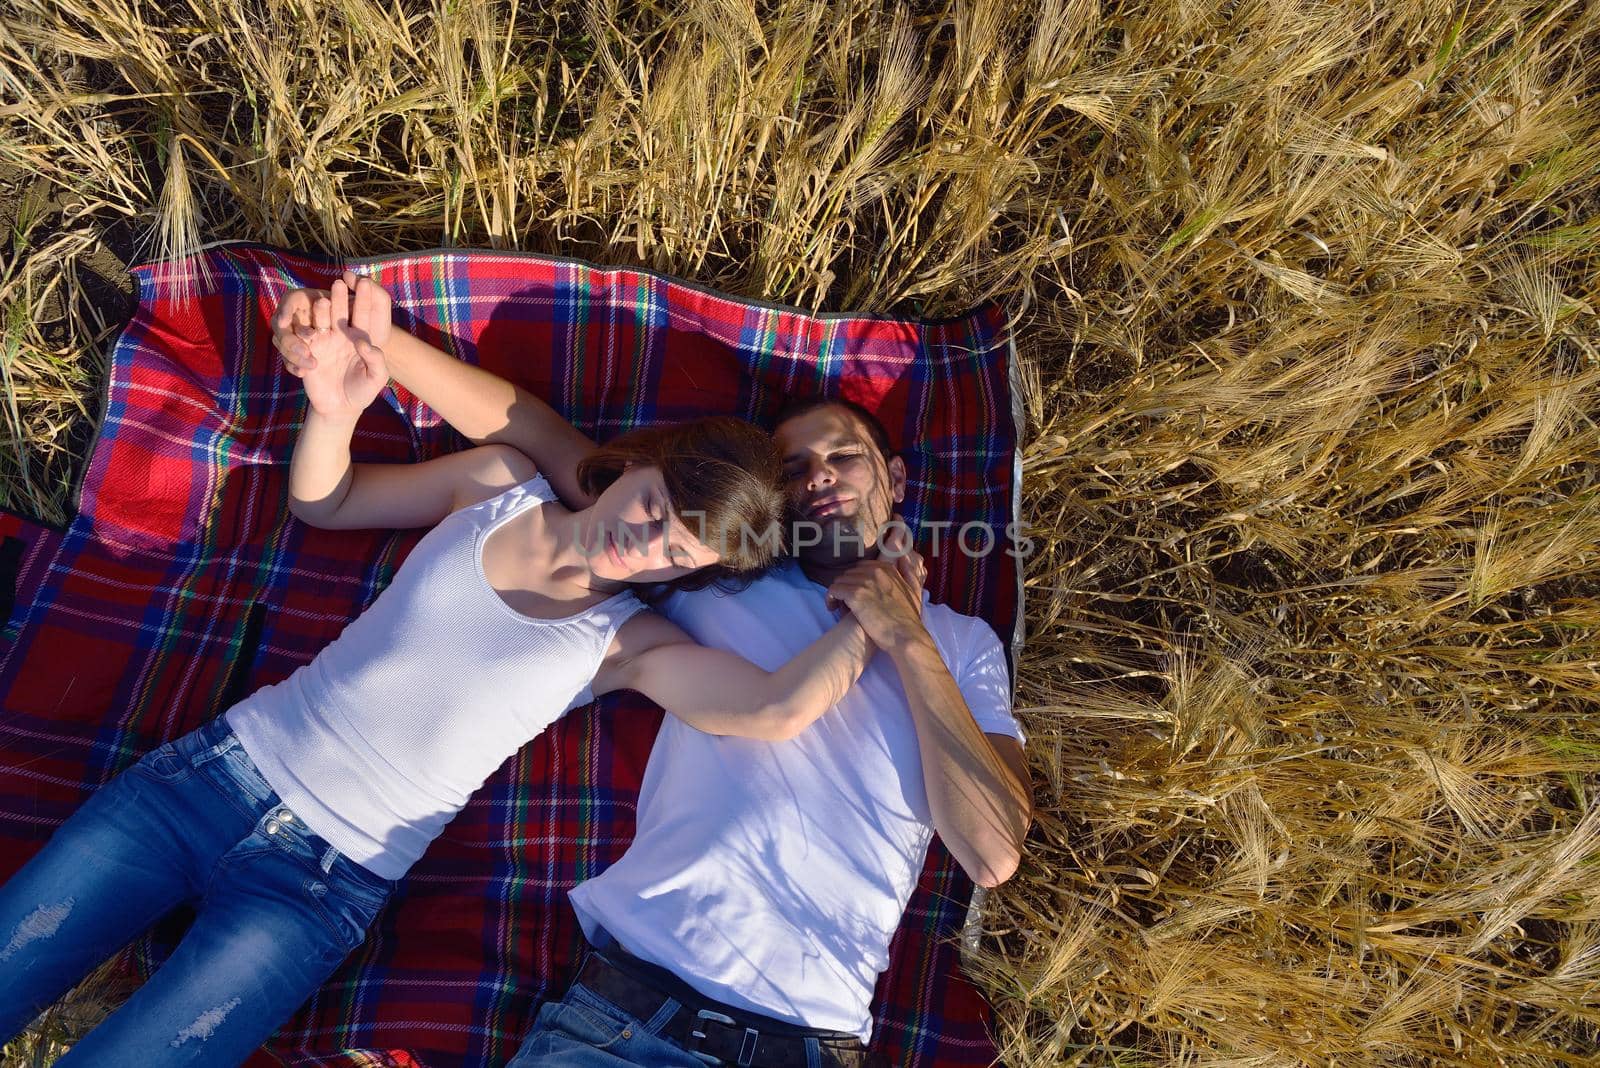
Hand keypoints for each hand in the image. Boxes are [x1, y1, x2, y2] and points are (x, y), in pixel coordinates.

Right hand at [296, 279, 389, 420]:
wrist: (340, 408)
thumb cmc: (363, 391)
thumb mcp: (376, 378)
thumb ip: (376, 360)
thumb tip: (364, 343)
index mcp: (360, 336)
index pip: (363, 314)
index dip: (364, 299)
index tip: (366, 282)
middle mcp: (340, 334)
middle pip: (339, 312)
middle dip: (340, 298)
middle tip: (340, 283)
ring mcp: (323, 341)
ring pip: (319, 321)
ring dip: (320, 312)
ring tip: (322, 302)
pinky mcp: (307, 351)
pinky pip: (303, 340)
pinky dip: (305, 337)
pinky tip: (308, 333)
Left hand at [826, 523, 926, 651]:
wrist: (906, 637)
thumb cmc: (909, 620)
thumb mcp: (915, 591)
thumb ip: (910, 573)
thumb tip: (906, 558)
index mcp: (887, 569)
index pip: (861, 567)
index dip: (856, 580)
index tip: (856, 593)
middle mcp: (876, 571)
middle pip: (849, 573)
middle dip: (846, 586)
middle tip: (846, 602)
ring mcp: (865, 582)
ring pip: (839, 581)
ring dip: (837, 593)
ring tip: (839, 607)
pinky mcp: (855, 595)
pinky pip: (833, 590)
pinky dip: (830, 599)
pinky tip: (833, 608)